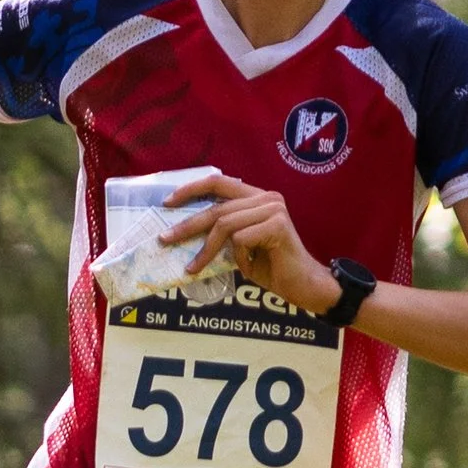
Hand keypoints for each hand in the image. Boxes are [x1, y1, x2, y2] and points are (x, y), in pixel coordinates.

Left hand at [163, 172, 338, 312]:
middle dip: (187, 225)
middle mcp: (266, 197)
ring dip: (206, 249)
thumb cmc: (270, 266)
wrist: (302, 285)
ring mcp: (273, 209)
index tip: (168, 203)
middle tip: (165, 239)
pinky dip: (238, 257)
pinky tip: (248, 267)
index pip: (219, 182)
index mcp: (256, 197)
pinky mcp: (277, 225)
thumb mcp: (238, 245)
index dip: (191, 189)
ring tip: (194, 267)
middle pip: (216, 207)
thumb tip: (182, 229)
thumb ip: (221, 232)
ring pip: (224, 224)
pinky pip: (240, 238)